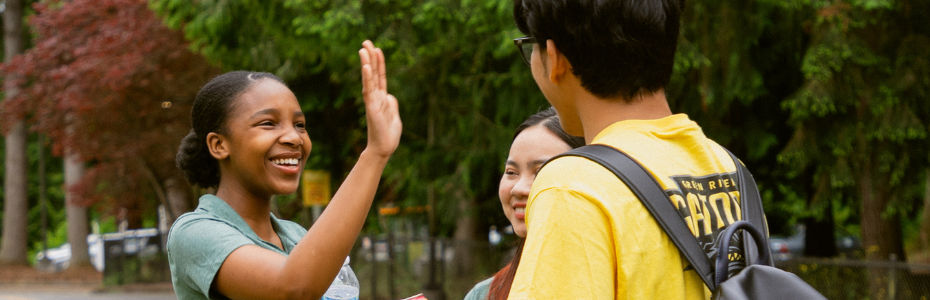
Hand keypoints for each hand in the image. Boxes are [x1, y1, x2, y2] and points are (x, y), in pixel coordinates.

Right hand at [359, 40, 401, 157]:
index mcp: (382, 98)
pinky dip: (367, 78)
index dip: (379, 63)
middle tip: (366, 41)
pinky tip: (365, 67)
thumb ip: (392, 103)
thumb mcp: (394, 115)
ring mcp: (372, 101)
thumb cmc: (388, 134)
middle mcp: (376, 97)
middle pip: (373, 73)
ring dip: (366, 64)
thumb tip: (389, 94)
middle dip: (370, 57)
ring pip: (369, 79)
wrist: (384, 149)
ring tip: (363, 49)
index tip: (377, 49)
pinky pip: (369, 90)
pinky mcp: (371, 108)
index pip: (380, 76)